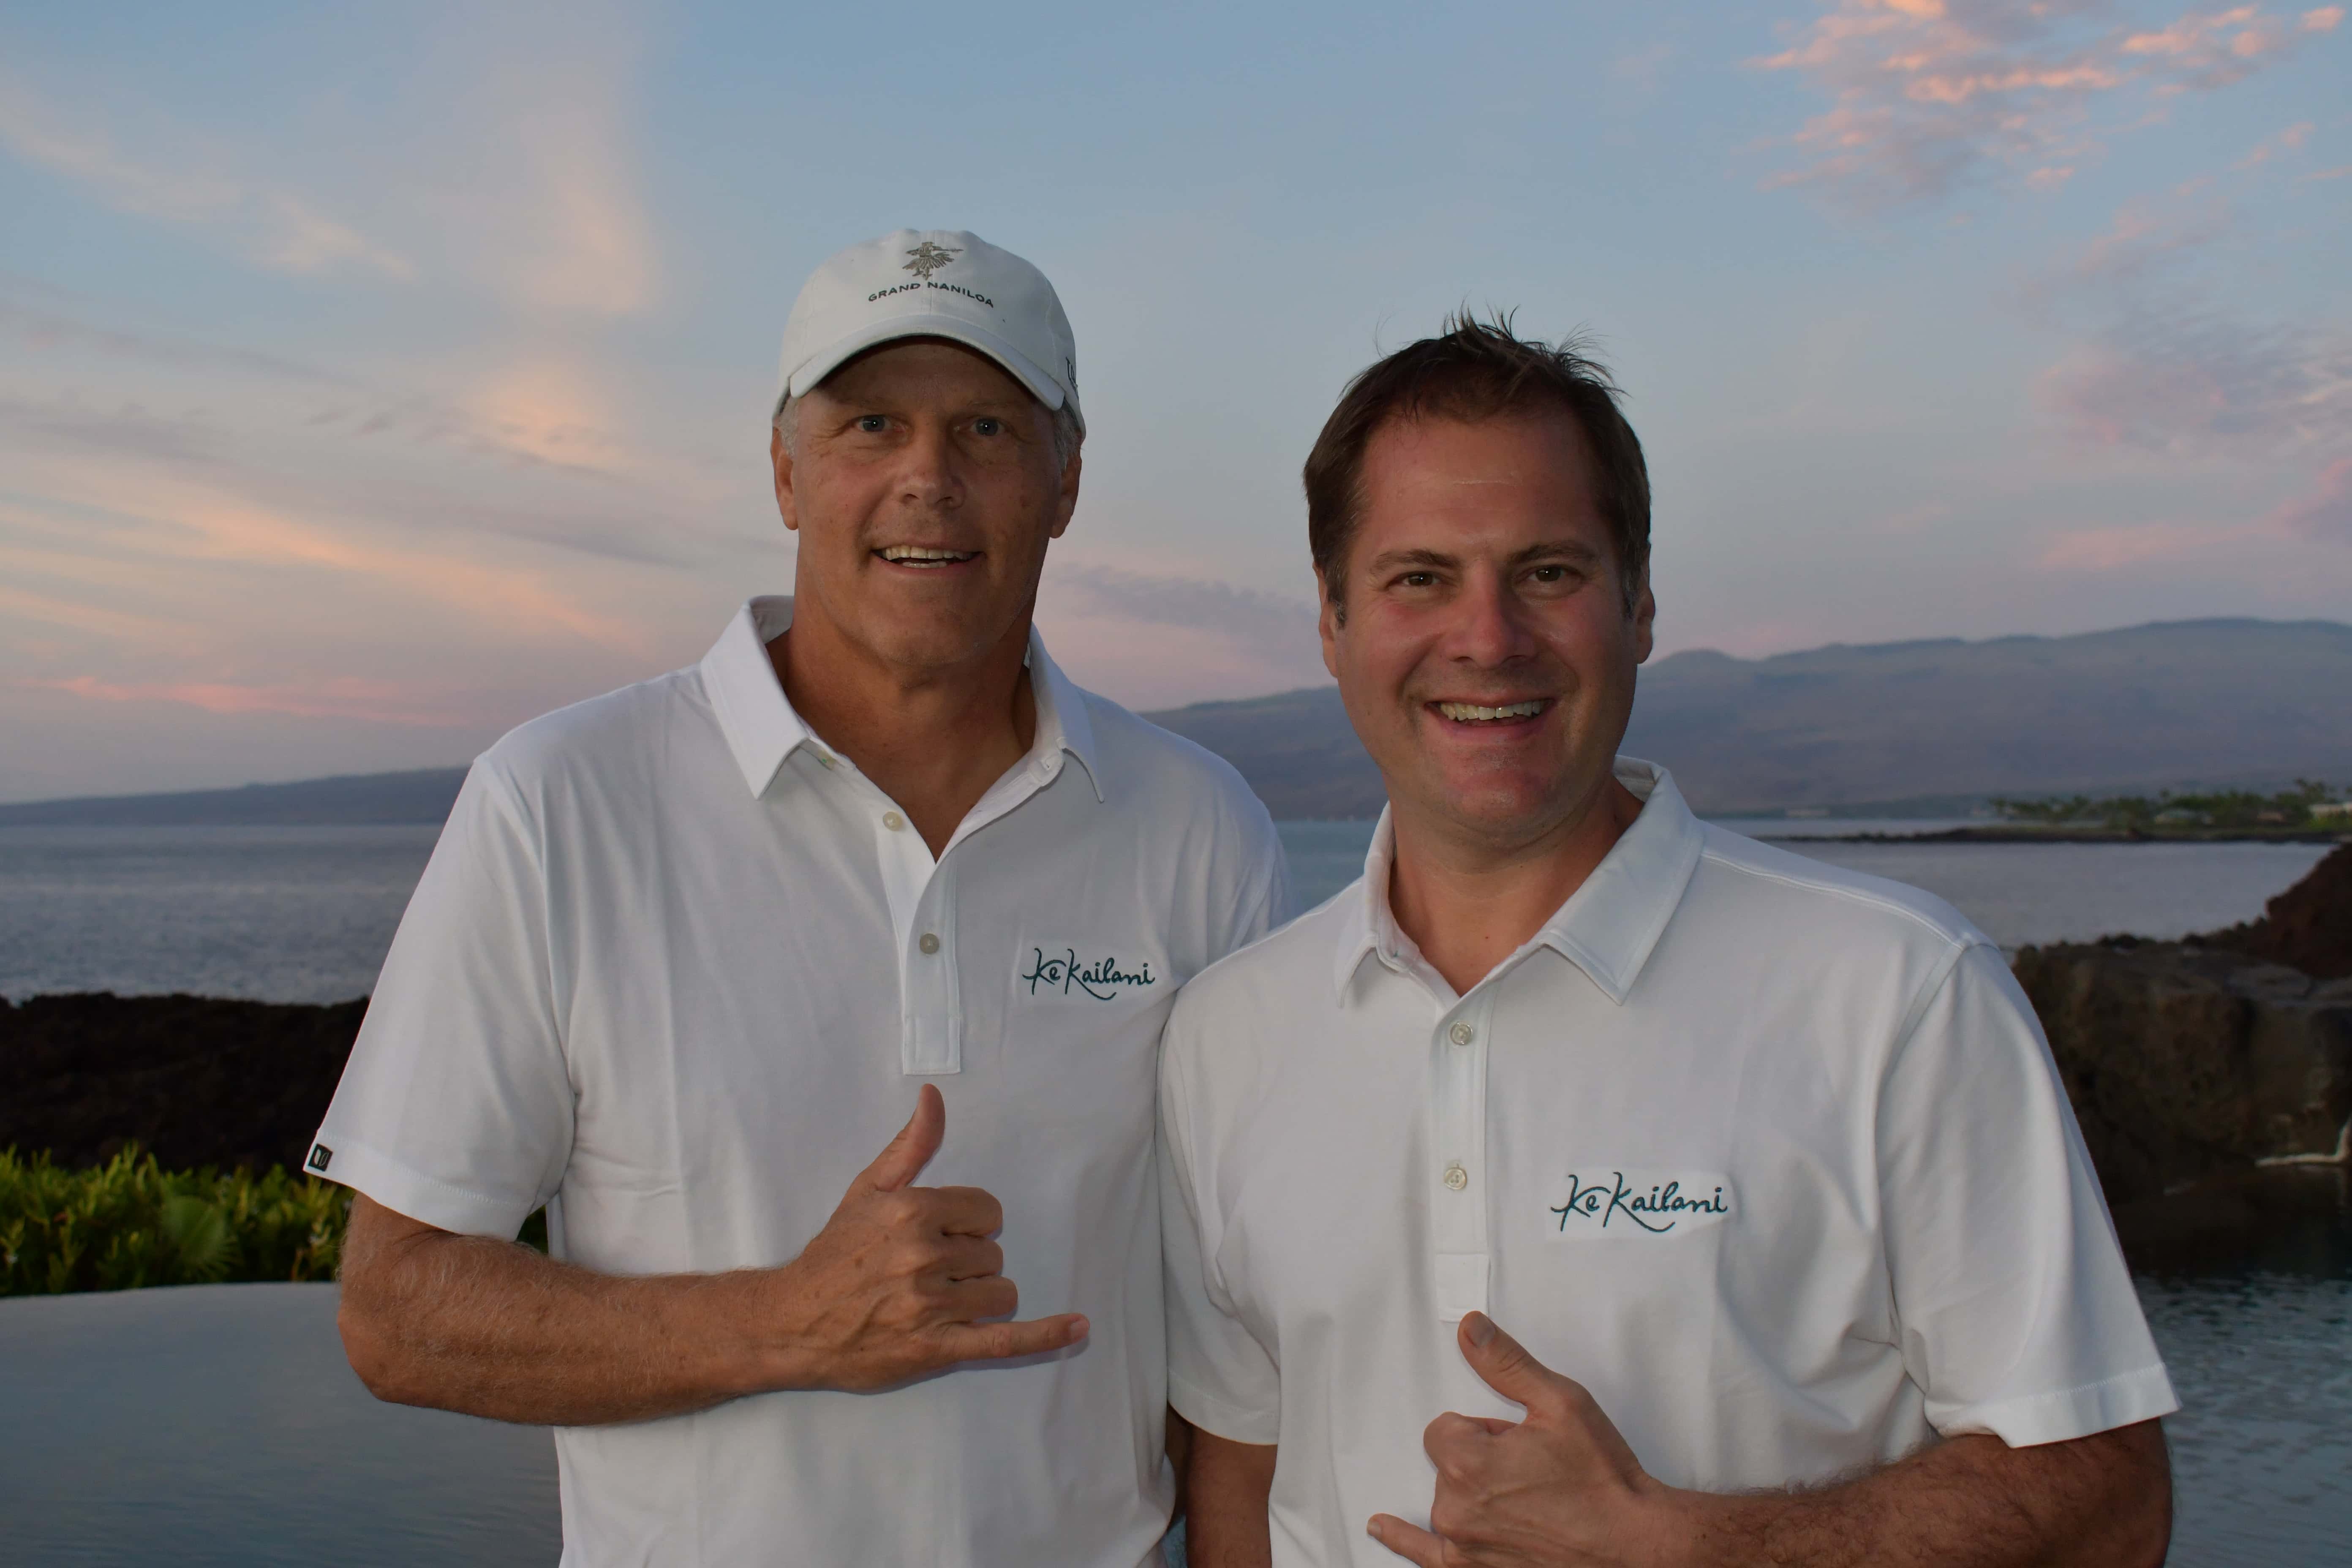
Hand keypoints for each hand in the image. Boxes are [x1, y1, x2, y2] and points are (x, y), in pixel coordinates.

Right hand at [762, 1083, 1087, 1391]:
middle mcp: (924, 1256)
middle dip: (968, 1264)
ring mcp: (931, 1305)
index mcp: (914, 1211)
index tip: (938, 1236)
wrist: (792, 1322)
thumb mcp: (869, 1189)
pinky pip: (1005, 1340)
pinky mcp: (936, 1348)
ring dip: (980, 1299)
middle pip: (993, 1254)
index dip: (969, 1226)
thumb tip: (934, 1096)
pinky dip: (1045, 1336)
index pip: (988, 1212)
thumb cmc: (834, 1254)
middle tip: (923, 1274)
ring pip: (1001, 1293)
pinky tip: (1078, 1328)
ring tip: (937, 1303)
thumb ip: (911, 1144)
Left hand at [1368, 1313, 1688, 1566]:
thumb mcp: (1560, 1403)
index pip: (1447, 1427)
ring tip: (1528, 1504)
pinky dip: (1405, 1540)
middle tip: (1537, 1474)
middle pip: (1449, 1464)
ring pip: (1450, 1500)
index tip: (1520, 1443)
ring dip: (1477, 1496)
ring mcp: (1463, 1546)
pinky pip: (1425, 1556)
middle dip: (1486, 1462)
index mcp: (1467, 1462)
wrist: (1636, 1546)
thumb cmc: (1603, 1481)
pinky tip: (1382, 1527)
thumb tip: (1470, 1327)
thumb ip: (1506, 1363)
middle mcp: (1455, 1508)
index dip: (1487, 1431)